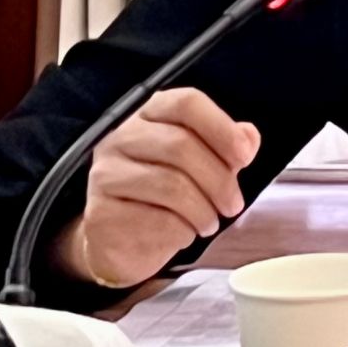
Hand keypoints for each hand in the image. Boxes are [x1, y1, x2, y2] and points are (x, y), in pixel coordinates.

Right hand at [53, 87, 260, 288]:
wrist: (122, 243)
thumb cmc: (167, 196)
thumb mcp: (203, 165)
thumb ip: (226, 147)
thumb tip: (248, 137)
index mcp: (149, 114)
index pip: (186, 103)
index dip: (221, 127)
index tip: (245, 156)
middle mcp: (121, 136)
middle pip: (181, 145)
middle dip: (219, 180)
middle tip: (233, 205)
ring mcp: (105, 173)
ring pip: (171, 185)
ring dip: (203, 210)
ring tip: (210, 223)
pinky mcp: (99, 212)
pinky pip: (155, 220)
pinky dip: (182, 231)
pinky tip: (184, 234)